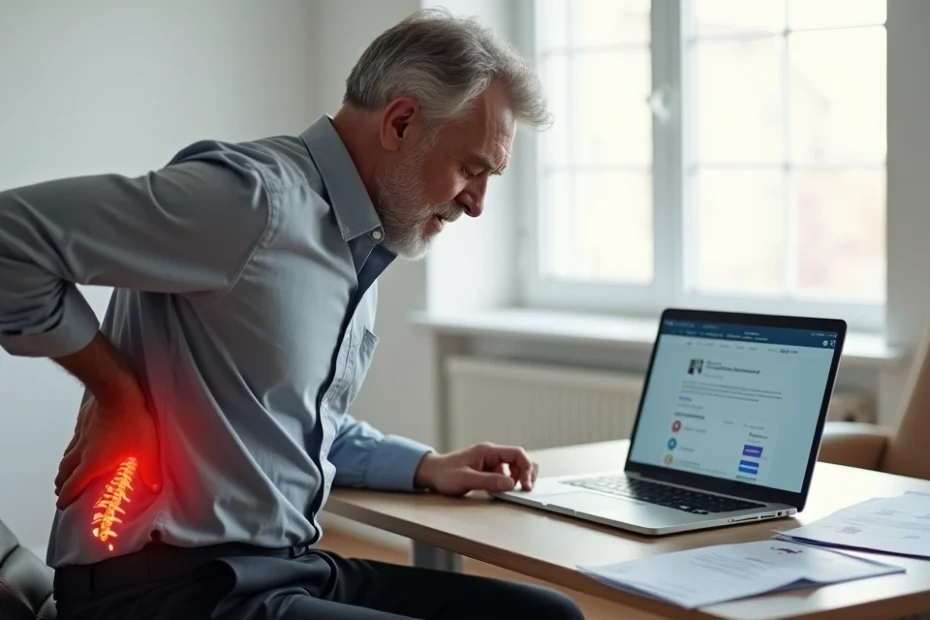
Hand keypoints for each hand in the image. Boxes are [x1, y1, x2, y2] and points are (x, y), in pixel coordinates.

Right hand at [54, 390, 161, 508]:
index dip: (66, 497)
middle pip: (65, 472)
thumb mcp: (146, 450)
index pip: (74, 485)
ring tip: (63, 473)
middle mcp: (82, 451)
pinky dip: (71, 447)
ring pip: (66, 455)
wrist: (117, 392)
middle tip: (60, 490)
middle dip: (62, 484)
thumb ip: (150, 471)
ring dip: (63, 467)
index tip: (62, 504)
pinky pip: (73, 439)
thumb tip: (155, 487)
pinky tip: (76, 444)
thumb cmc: (131, 422)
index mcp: (93, 463)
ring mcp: (80, 436)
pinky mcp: (82, 422)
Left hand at [414, 442, 538, 495]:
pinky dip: (509, 483)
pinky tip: (503, 492)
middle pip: (519, 460)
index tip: (526, 485)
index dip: (526, 468)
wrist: (431, 473)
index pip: (517, 454)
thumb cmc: (444, 473)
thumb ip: (488, 481)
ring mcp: (490, 462)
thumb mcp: (465, 479)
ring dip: (518, 479)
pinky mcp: (487, 471)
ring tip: (514, 492)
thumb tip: (511, 484)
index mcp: (488, 451)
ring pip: (514, 468)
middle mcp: (491, 454)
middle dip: (526, 474)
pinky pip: (505, 475)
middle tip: (526, 489)